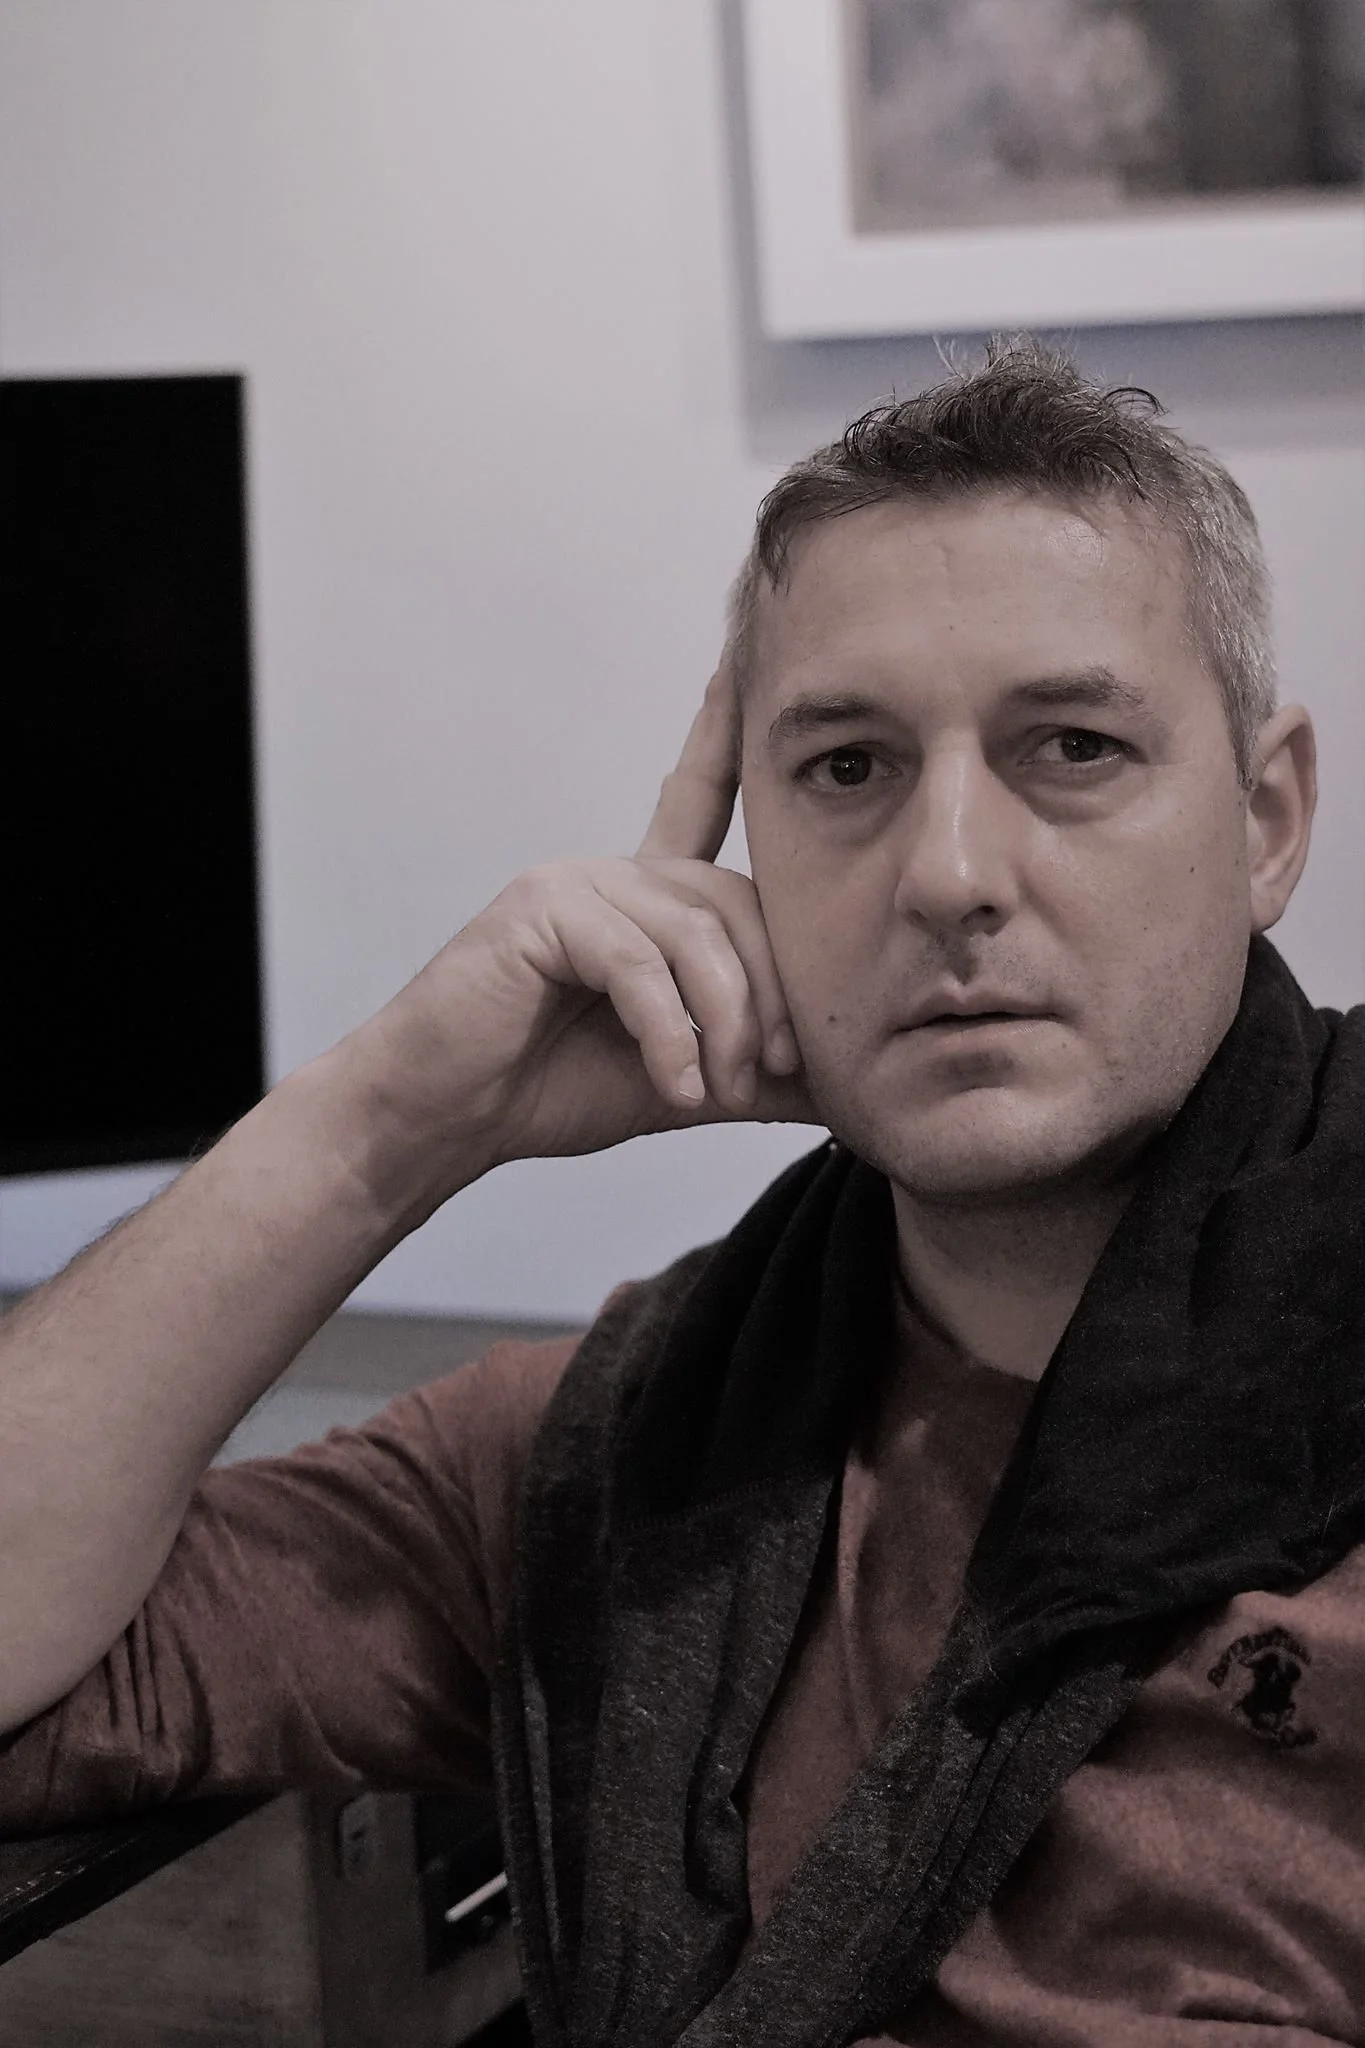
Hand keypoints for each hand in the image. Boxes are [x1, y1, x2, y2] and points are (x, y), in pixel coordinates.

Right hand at [350, 662, 819, 1190]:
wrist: (444, 1118)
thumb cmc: (549, 1091)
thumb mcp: (686, 1081)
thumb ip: (762, 1072)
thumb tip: (851, 1088)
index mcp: (644, 897)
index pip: (697, 799)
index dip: (721, 734)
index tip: (740, 663)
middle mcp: (615, 874)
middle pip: (736, 901)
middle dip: (772, 994)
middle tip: (776, 1072)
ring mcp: (576, 882)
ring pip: (695, 935)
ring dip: (725, 1023)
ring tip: (720, 1090)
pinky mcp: (543, 910)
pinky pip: (639, 963)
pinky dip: (670, 1033)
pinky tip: (677, 1085)